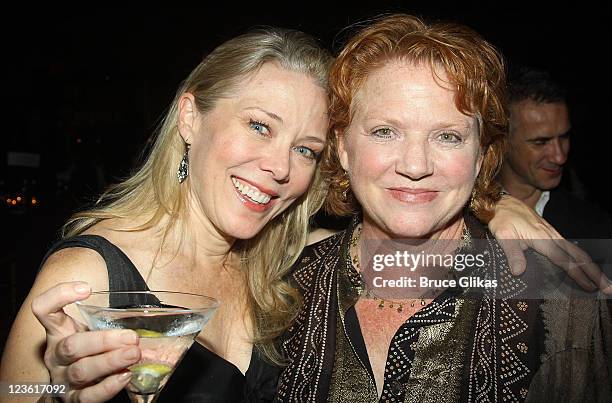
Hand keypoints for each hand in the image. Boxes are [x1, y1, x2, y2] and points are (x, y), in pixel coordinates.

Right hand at [31, 282, 140, 401]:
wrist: (73, 388)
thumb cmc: (90, 350)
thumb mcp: (93, 329)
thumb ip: (109, 318)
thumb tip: (151, 309)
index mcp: (58, 331)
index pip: (44, 309)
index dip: (59, 295)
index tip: (86, 289)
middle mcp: (55, 354)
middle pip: (71, 346)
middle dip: (104, 340)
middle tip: (132, 337)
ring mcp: (62, 378)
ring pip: (81, 371)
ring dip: (110, 361)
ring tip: (134, 354)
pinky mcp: (72, 399)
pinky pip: (87, 397)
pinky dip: (107, 387)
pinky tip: (124, 376)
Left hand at [489, 195, 611, 293]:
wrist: (503, 202)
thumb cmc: (502, 218)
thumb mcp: (503, 235)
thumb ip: (512, 253)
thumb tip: (519, 273)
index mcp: (542, 238)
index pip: (564, 260)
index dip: (577, 275)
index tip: (589, 288)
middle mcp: (552, 236)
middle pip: (579, 256)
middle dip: (595, 273)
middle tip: (608, 289)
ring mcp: (553, 234)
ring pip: (578, 252)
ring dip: (592, 267)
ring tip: (603, 282)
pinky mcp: (550, 234)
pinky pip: (571, 248)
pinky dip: (582, 259)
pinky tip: (585, 267)